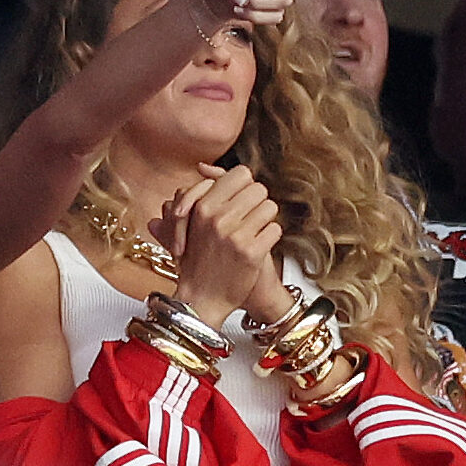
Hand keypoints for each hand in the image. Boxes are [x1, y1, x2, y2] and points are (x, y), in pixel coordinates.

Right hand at [151, 164, 282, 328]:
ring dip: (265, 221)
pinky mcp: (251, 253)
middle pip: (259, 189)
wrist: (202, 299)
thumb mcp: (190, 221)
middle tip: (249, 219)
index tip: (241, 200)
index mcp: (202, 206)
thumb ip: (201, 191)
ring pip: (270, 207)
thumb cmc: (196, 259)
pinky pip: (275, 229)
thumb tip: (204, 166)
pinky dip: (270, 238)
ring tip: (253, 233)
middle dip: (257, 203)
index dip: (245, 186)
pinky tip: (257, 247)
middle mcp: (217, 217)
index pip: (240, 174)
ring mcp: (234, 234)